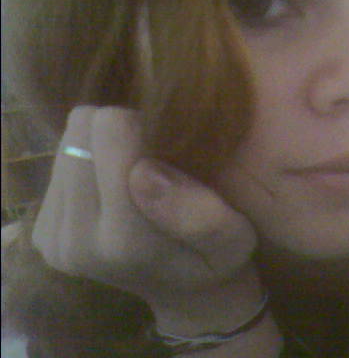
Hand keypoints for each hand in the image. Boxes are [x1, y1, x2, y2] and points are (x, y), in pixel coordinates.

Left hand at [32, 106, 260, 331]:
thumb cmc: (217, 261)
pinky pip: (59, 162)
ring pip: (68, 141)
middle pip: (81, 131)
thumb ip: (201, 213)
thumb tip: (144, 170)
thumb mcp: (235, 238)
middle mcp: (76, 241)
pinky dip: (90, 165)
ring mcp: (53, 239)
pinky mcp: (41, 233)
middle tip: (151, 158)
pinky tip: (114, 190)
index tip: (166, 148)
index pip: (110, 131)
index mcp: (125, 240)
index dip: (143, 124)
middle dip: (119, 132)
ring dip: (103, 147)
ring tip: (134, 174)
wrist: (186, 297)